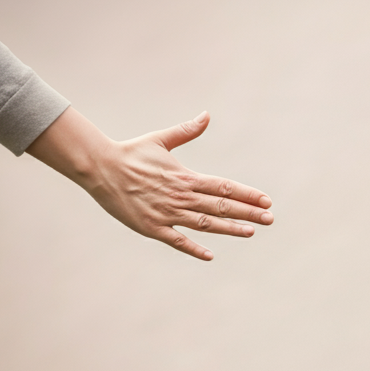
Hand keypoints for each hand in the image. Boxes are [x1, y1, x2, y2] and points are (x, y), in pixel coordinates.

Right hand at [27, 107, 271, 259]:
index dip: (247, 195)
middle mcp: (181, 196)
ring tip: (251, 232)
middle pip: (221, 207)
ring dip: (229, 229)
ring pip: (205, 224)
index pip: (224, 187)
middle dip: (248, 213)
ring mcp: (167, 214)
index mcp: (186, 177)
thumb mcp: (161, 140)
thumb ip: (187, 131)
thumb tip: (207, 115)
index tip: (266, 201)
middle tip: (270, 219)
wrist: (100, 168)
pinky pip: (177, 241)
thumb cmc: (132, 153)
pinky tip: (210, 255)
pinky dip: (194, 248)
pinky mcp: (152, 228)